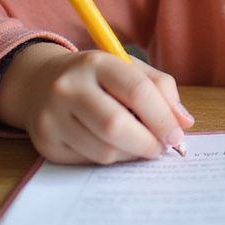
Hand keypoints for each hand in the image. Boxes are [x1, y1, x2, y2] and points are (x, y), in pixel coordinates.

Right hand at [0, 43, 194, 163]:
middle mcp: (69, 87)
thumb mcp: (128, 69)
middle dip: (147, 143)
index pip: (138, 91)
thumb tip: (184, 123)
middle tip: (161, 149)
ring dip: (130, 155)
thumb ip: (160, 89)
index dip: (163, 118)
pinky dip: (109, 159)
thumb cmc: (96, 77)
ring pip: (103, 150)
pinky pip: (87, 161)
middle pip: (116, 125)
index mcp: (96, 63)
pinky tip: (114, 147)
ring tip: (138, 146)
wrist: (39, 83)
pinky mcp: (45, 143)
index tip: (178, 135)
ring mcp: (51, 116)